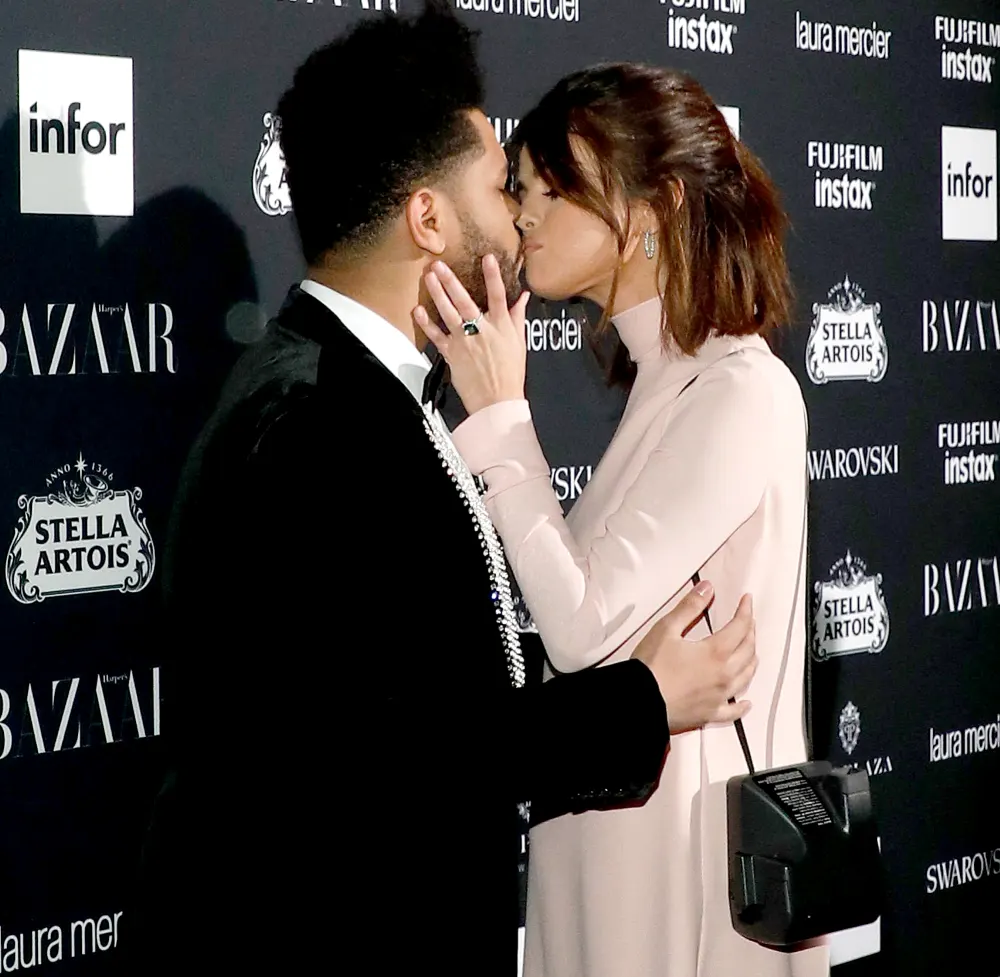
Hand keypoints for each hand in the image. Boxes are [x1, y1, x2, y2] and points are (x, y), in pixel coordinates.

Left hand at [413, 255, 530, 415]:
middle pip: (465, 300)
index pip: (498, 296)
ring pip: (448, 312)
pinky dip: (426, 323)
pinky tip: (418, 310)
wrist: (496, 401)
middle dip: (451, 281)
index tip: (487, 258)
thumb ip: (518, 317)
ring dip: (437, 293)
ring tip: (429, 277)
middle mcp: (482, 330)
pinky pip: (436, 335)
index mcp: (502, 326)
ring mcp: (465, 341)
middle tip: (439, 265)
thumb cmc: (510, 374)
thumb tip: (523, 297)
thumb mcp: (519, 342)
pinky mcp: (452, 353)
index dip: (493, 275)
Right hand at [631, 581, 756, 733]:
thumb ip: (689, 607)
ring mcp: (718, 696)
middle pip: (747, 650)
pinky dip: (742, 706)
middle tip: (747, 622)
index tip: (747, 601)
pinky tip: (745, 703)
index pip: (740, 626)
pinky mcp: (709, 713)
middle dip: (750, 632)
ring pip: (745, 677)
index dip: (745, 611)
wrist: (638, 702)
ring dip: (751, 661)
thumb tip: (706, 589)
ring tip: (750, 652)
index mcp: (715, 652)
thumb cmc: (650, 668)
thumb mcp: (667, 629)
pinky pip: (733, 711)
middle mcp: (723, 675)